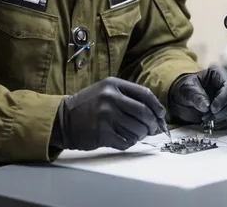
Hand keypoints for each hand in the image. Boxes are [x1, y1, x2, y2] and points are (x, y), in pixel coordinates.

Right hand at [50, 77, 166, 150]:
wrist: (64, 119)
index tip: (162, 115)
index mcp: (113, 84)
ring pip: (137, 129)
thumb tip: (155, 113)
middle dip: (153, 123)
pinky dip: (130, 142)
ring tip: (138, 134)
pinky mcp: (102, 133)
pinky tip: (125, 139)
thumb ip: (128, 97)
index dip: (157, 106)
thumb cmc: (90, 105)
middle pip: (144, 112)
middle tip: (155, 129)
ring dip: (142, 134)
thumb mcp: (106, 91)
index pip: (144, 94)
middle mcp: (110, 98)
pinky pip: (126, 141)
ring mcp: (106, 116)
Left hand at [168, 67, 226, 129]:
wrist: (183, 99)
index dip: (223, 98)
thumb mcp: (186, 90)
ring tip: (208, 119)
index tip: (213, 108)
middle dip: (222, 110)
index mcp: (218, 73)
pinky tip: (213, 123)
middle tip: (209, 117)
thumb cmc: (186, 89)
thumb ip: (195, 96)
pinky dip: (224, 122)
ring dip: (223, 118)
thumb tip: (206, 106)